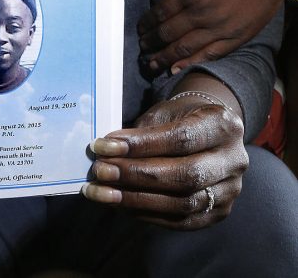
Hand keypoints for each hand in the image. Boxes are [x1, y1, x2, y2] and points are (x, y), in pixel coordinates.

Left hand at [82, 95, 247, 229]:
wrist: (208, 133)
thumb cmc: (180, 118)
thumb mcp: (164, 113)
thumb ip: (141, 132)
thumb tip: (107, 152)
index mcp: (223, 125)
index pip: (181, 139)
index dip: (140, 145)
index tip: (103, 146)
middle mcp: (234, 160)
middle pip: (185, 175)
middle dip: (136, 175)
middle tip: (100, 171)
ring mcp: (230, 190)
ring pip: (183, 203)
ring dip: (136, 199)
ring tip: (102, 192)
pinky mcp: (218, 213)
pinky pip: (181, 221)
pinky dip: (146, 214)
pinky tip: (119, 205)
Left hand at [138, 0, 288, 73]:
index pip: (160, 14)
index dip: (146, 24)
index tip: (140, 30)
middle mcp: (202, 13)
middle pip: (168, 35)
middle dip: (151, 43)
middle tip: (142, 48)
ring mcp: (220, 28)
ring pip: (184, 49)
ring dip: (164, 58)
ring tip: (151, 64)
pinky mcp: (237, 36)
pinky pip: (210, 54)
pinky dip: (191, 63)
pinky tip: (177, 68)